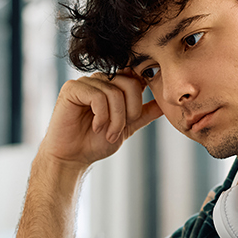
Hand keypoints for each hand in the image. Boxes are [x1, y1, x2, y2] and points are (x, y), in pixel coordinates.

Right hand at [40, 72, 163, 168]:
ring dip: (115, 119)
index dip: (138, 100)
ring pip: (114, 92)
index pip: (137, 80)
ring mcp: (86, 82)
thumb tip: (165, 103)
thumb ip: (144, 113)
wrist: (73, 157)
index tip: (132, 119)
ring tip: (107, 133)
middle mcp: (100, 80)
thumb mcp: (127, 127)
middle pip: (130, 83)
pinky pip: (97, 96)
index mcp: (113, 86)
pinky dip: (101, 116)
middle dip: (130, 111)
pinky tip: (95, 127)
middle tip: (119, 131)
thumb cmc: (95, 142)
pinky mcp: (72, 88)